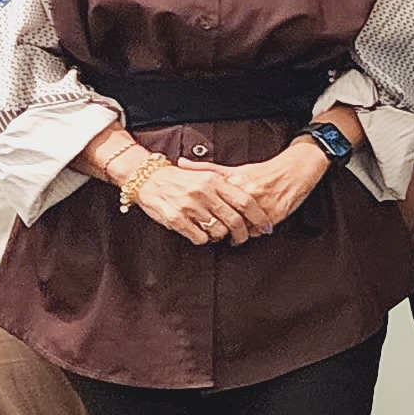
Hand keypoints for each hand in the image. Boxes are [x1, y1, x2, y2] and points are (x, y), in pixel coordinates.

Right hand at [125, 155, 251, 245]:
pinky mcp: (176, 218)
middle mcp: (203, 192)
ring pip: (218, 231)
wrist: (147, 178)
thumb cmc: (179, 179)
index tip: (266, 226)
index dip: (259, 216)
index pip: (245, 201)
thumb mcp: (205, 175)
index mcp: (214, 181)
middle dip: (243, 233)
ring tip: (218, 234)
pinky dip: (204, 239)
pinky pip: (199, 237)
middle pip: (234, 219)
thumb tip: (251, 201)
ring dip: (221, 236)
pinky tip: (202, 233)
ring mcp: (189, 206)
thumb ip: (226, 186)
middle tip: (243, 237)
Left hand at [213, 142, 330, 240]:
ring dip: (237, 232)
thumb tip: (181, 163)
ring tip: (235, 230)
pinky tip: (251, 227)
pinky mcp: (275, 214)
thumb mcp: (234, 167)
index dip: (207, 215)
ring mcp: (262, 204)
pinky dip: (252, 231)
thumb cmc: (265, 171)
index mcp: (236, 180)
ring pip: (242, 227)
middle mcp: (248, 192)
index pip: (213, 205)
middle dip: (221, 227)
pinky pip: (257, 231)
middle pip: (226, 219)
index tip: (205, 219)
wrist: (295, 169)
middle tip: (217, 231)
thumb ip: (206, 168)